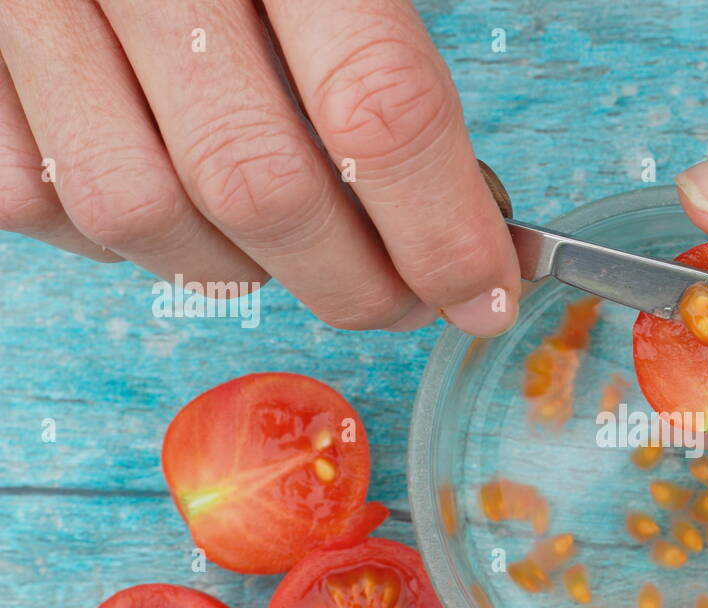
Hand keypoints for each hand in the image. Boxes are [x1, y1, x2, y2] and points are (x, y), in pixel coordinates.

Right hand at [0, 0, 517, 333]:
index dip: (442, 230)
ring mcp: (25, 5)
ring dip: (237, 267)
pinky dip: (118, 238)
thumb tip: (467, 207)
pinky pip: (36, 201)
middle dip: (355, 283)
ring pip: (141, 215)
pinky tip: (176, 205)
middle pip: (261, 187)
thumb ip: (383, 47)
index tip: (483, 294)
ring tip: (290, 246)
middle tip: (406, 300)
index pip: (379, 106)